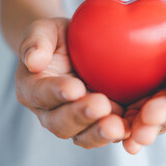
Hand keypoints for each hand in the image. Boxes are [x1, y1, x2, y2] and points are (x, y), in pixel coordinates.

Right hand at [15, 18, 129, 148]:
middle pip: (60, 123)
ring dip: (99, 133)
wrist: (79, 48)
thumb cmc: (60, 37)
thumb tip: (33, 61)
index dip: (56, 93)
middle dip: (81, 116)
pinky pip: (105, 135)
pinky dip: (119, 134)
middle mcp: (50, 112)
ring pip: (83, 136)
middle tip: (101, 105)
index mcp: (32, 89)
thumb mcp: (45, 29)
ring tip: (117, 126)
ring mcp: (74, 123)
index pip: (40, 94)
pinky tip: (133, 129)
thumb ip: (36, 41)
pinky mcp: (97, 125)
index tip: (75, 87)